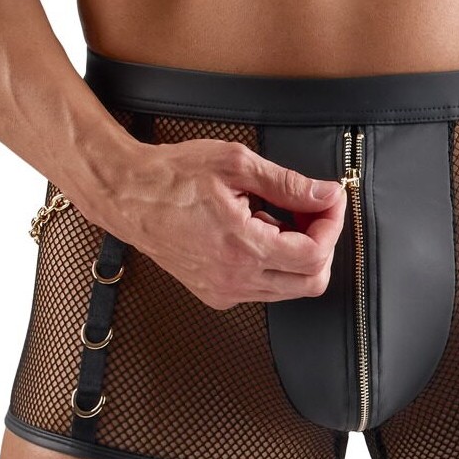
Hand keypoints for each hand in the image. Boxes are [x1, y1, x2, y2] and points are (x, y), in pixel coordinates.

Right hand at [106, 138, 347, 309]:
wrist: (127, 195)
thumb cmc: (172, 176)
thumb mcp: (236, 165)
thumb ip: (288, 184)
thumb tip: (326, 195)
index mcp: (242, 248)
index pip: (314, 255)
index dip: (332, 225)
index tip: (329, 200)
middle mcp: (235, 279)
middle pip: (311, 282)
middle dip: (322, 243)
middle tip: (312, 210)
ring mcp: (225, 291)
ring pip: (291, 289)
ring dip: (300, 255)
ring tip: (282, 217)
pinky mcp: (216, 294)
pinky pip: (266, 289)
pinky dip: (277, 264)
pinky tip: (261, 233)